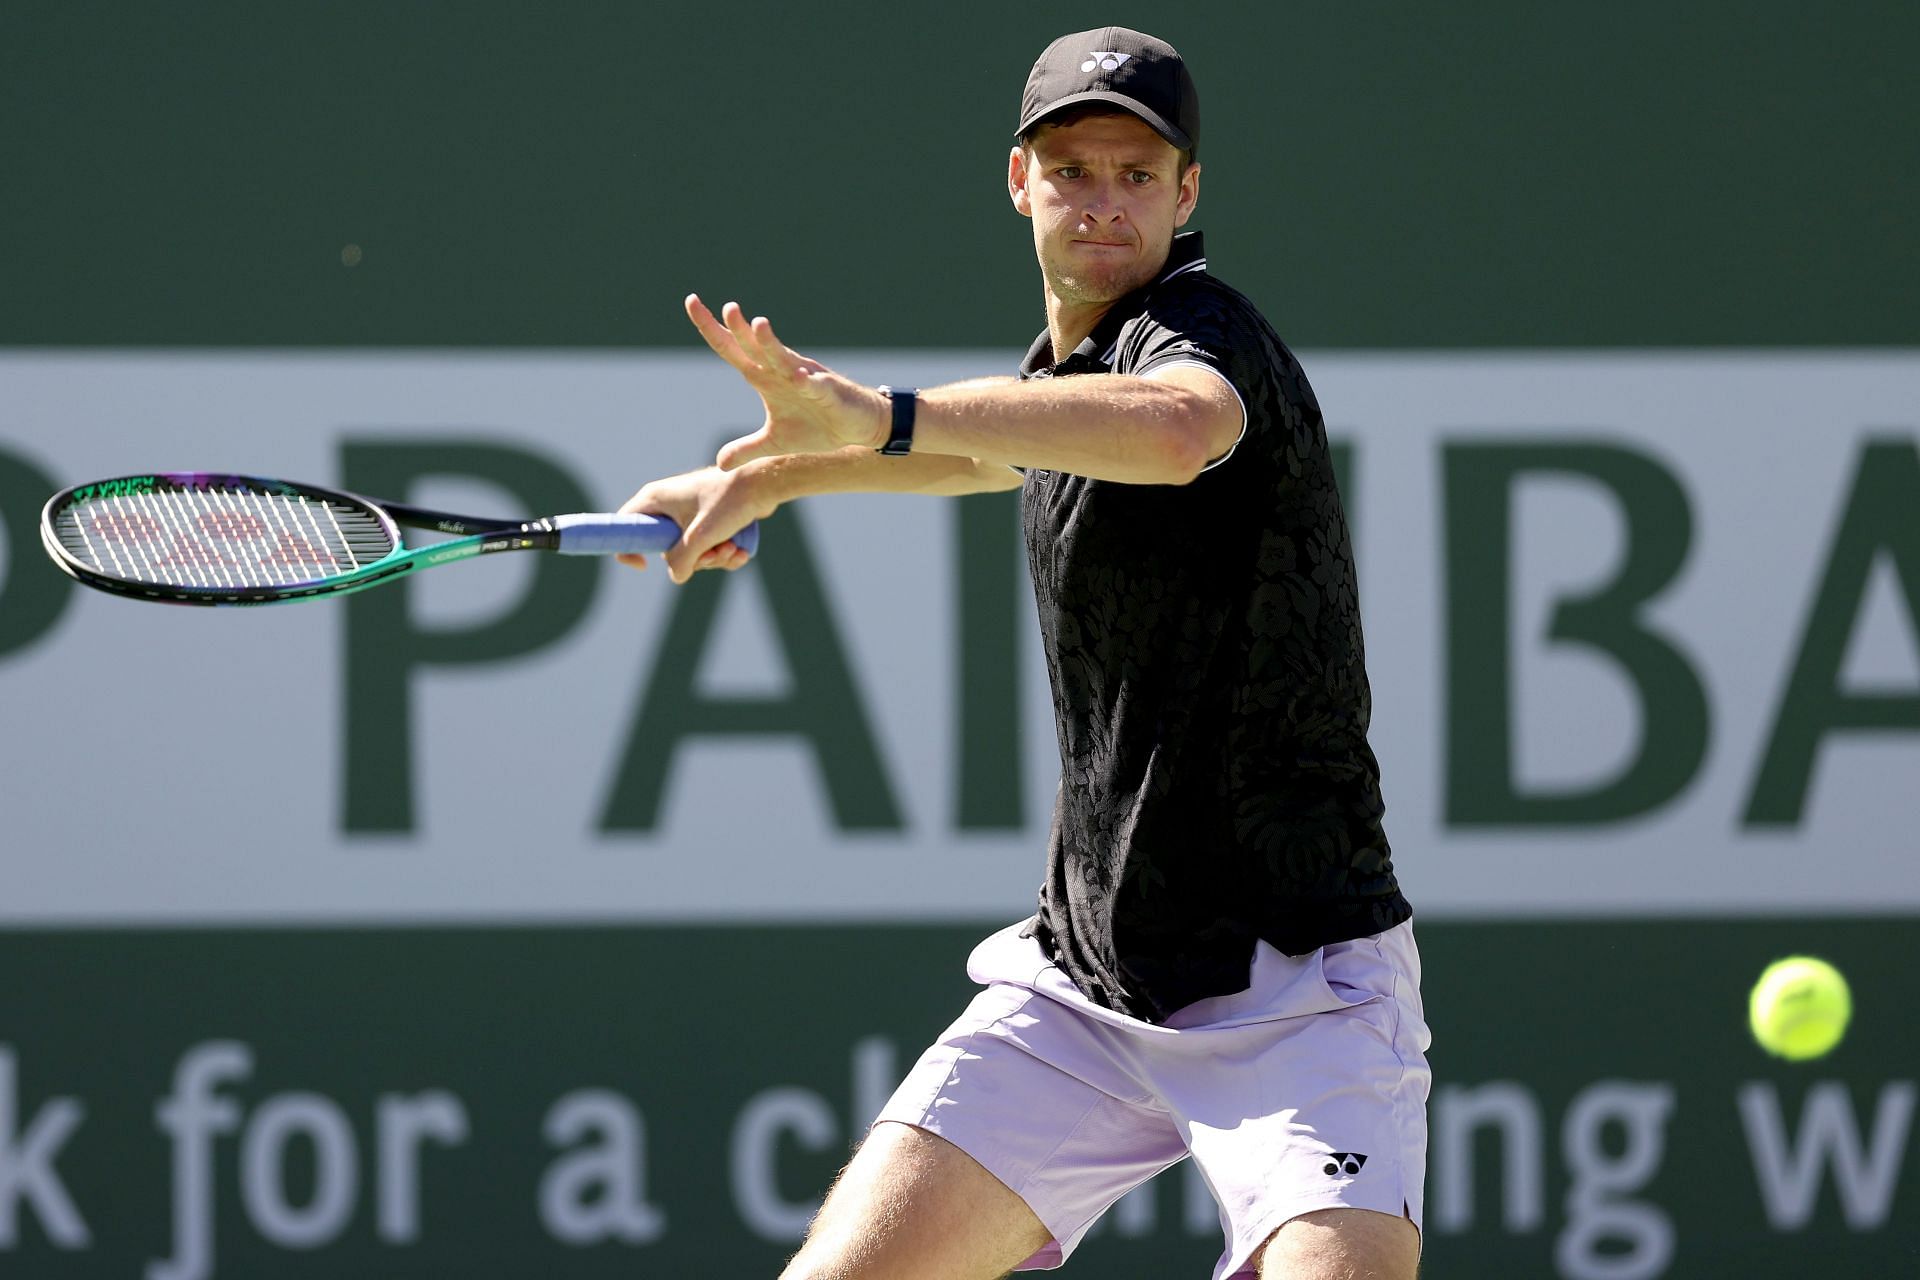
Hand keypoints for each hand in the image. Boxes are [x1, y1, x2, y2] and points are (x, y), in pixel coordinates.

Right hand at [615, 466, 766, 583]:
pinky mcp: (707, 519)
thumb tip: (677, 576)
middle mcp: (667, 505)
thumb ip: (683, 560)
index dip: (628, 548)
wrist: (763, 484)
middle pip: (666, 548)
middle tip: (713, 555)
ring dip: (714, 558)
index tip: (645, 565)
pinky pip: (707, 546)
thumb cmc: (729, 500)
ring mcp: (687, 513)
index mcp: (655, 499)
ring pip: (691, 551)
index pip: (624, 525)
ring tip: (733, 549)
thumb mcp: (701, 535)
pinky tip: (740, 551)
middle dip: (694, 560)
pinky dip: (723, 553)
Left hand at [685, 294, 887, 468]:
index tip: (691, 302)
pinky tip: (799, 377)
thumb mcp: (775, 443)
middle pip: (753, 345)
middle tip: (724, 306)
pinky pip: (817, 386)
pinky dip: (808, 382)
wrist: (858, 427)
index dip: (712, 328)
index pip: (732, 349)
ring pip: (784, 358)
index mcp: (765, 377)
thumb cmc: (817, 426)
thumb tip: (720, 464)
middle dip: (737, 327)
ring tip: (758, 324)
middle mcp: (782, 371)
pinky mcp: (829, 392)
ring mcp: (806, 378)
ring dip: (771, 343)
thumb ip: (747, 449)